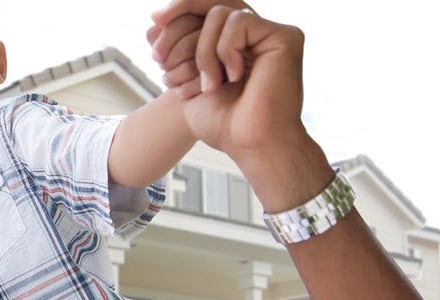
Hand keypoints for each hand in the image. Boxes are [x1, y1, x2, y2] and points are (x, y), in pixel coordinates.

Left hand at [150, 0, 308, 158]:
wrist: (251, 145)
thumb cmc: (225, 125)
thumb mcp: (189, 83)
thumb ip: (176, 52)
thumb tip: (154, 22)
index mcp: (235, 44)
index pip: (205, 10)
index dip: (179, 9)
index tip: (154, 23)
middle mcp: (254, 35)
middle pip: (211, 3)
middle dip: (179, 20)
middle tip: (159, 54)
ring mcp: (270, 34)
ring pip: (219, 13)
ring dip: (202, 52)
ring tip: (210, 85)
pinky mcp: (284, 36)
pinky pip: (238, 22)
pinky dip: (224, 50)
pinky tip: (233, 77)